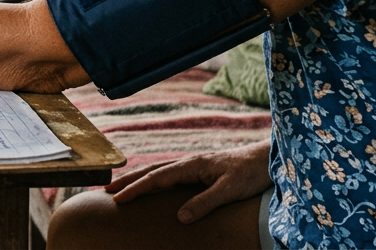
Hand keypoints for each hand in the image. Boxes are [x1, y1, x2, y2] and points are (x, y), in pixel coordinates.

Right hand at [106, 140, 272, 223]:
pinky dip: (155, 179)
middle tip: (106, 190)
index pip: (156, 178)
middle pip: (151, 171)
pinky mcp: (202, 170)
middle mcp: (189, 163)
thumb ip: (205, 202)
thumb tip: (179, 218)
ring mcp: (195, 165)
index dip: (135, 189)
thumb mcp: (229, 190)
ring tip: (122, 186)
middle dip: (128, 181)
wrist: (269, 157)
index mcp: (191, 165)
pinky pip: (171, 174)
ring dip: (139, 178)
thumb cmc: (251, 173)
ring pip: (159, 171)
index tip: (117, 199)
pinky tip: (154, 185)